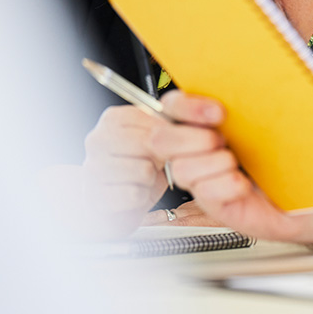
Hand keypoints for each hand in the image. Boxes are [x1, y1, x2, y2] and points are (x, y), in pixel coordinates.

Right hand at [80, 94, 227, 238]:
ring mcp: (93, 166)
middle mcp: (99, 138)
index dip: (192, 115)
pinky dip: (142, 197)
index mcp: (116, 117)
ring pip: (144, 170)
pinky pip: (134, 194)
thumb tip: (216, 111)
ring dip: (154, 178)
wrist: (115, 203)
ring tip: (150, 176)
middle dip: (177, 151)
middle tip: (178, 158)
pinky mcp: (95, 196)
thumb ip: (177, 120)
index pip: (159, 111)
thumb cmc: (141, 165)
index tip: (219, 115)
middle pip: (153, 141)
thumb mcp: (159, 137)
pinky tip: (139, 192)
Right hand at [148, 92, 309, 242]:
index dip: (187, 106)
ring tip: (237, 163)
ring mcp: (204, 177)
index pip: (174, 106)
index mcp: (207, 120)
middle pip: (162, 139)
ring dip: (214, 163)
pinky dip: (226, 186)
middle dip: (191, 137)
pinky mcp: (215, 204)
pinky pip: (204, 194)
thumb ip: (260, 91)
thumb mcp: (276, 114)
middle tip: (222, 139)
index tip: (218, 111)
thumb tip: (267, 67)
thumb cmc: (294, 150)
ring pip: (181, 169)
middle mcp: (199, 148)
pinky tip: (245, 184)